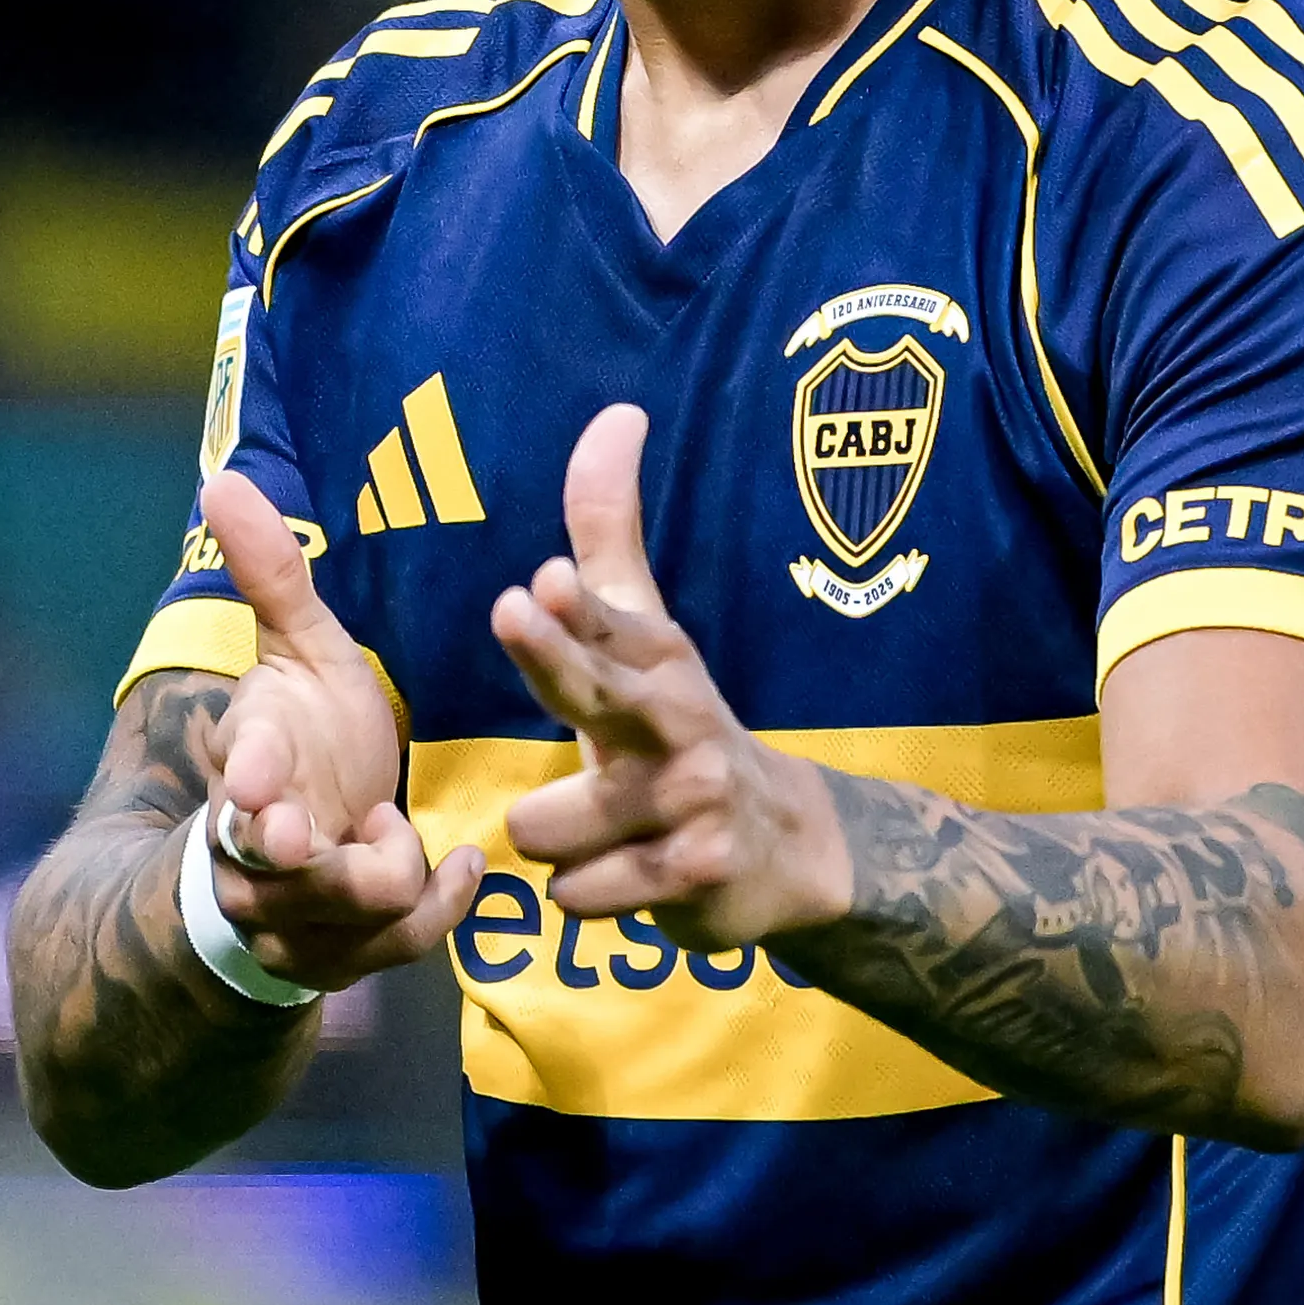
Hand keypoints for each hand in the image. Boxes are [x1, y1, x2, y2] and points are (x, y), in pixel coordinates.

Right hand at [193, 470, 480, 990]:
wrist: (301, 840)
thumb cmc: (305, 734)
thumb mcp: (300, 652)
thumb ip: (271, 575)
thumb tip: (222, 478)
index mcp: (250, 764)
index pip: (241, 777)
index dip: (250, 785)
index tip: (258, 788)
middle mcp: (256, 847)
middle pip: (277, 867)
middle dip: (305, 859)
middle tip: (317, 840)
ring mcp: (292, 909)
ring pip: (342, 909)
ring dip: (384, 872)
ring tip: (399, 831)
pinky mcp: (336, 955)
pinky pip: (393, 942)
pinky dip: (433, 906)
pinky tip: (464, 863)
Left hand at [490, 406, 850, 952]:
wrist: (785, 846)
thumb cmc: (676, 726)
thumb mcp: (647, 634)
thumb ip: (610, 532)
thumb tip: (619, 411)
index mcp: (657, 659)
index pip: (608, 625)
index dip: (574, 605)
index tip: (542, 578)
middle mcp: (677, 721)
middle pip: (600, 691)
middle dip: (557, 653)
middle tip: (518, 608)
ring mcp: (689, 801)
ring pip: (553, 824)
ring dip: (555, 839)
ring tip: (604, 830)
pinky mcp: (691, 877)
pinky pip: (581, 892)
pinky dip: (584, 892)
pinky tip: (623, 876)